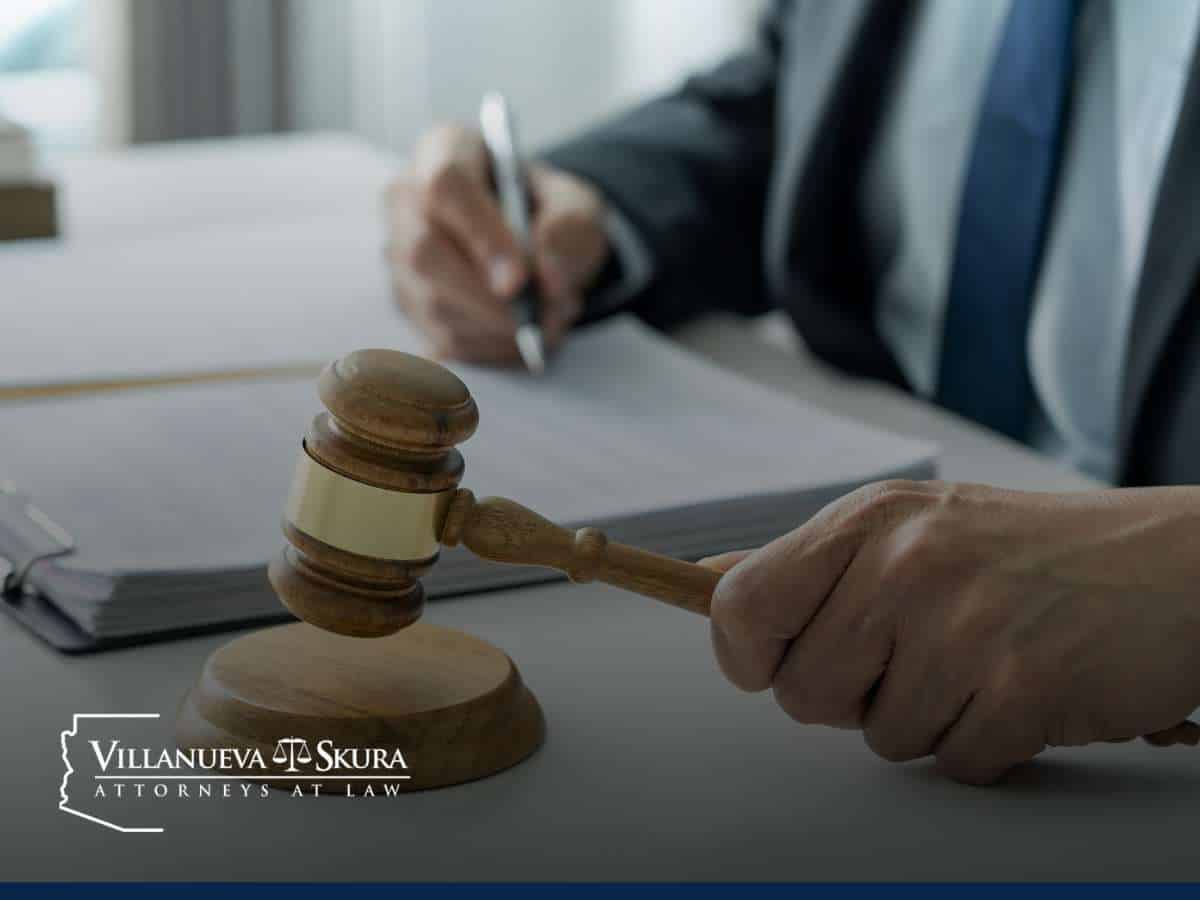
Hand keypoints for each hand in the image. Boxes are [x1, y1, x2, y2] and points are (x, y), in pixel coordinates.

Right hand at [385, 124, 610, 365]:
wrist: (536, 241)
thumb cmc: (548, 212)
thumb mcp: (578, 207)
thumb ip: (569, 229)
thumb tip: (546, 274)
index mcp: (446, 150)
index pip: (445, 186)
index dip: (481, 236)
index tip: (520, 281)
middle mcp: (407, 199)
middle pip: (424, 252)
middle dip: (489, 298)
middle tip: (542, 317)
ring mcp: (399, 255)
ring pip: (433, 303)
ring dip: (499, 327)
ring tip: (550, 320)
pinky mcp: (409, 303)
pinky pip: (443, 338)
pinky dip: (492, 348)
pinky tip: (524, 336)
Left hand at [705, 481, 1199, 783]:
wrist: (1170, 567)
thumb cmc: (1024, 552)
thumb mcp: (907, 526)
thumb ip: (806, 563)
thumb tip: (706, 583)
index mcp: (869, 519)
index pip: (741, 605)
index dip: (744, 654)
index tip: (771, 662)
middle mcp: (908, 563)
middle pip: (801, 693)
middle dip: (848, 696)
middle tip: (909, 657)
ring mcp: (966, 625)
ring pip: (878, 737)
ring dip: (925, 718)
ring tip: (976, 662)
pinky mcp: (1024, 688)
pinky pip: (953, 763)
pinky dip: (983, 742)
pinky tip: (1018, 688)